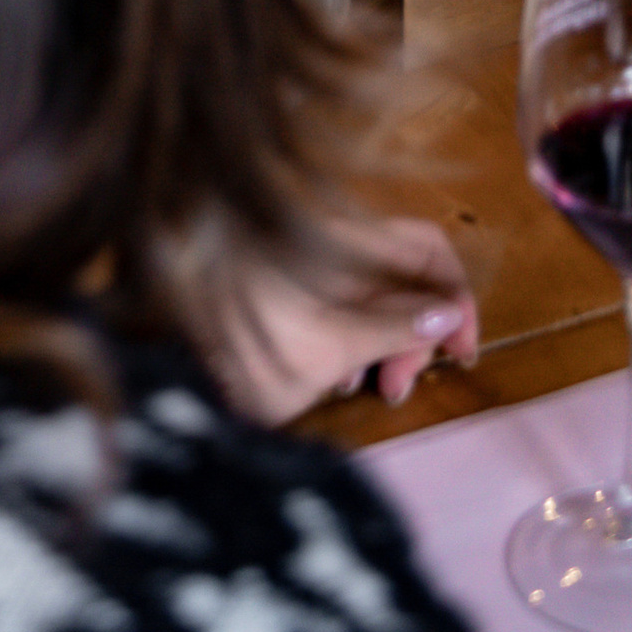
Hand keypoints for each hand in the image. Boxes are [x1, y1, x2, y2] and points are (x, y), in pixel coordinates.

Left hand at [200, 217, 478, 423]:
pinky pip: (342, 305)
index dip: (455, 295)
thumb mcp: (330, 350)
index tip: (458, 352)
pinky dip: (352, 339)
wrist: (172, 359)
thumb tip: (449, 310)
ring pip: (374, 294)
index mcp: (345, 243)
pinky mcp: (290, 289)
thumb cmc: (246, 350)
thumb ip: (392, 328)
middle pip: (403, 273)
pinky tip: (334, 379)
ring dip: (385, 341)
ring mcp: (310, 266)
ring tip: (368, 388)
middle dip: (417, 331)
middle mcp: (332, 245)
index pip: (426, 247)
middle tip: (399, 386)